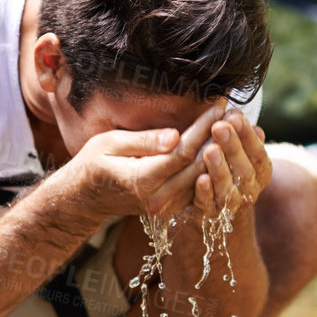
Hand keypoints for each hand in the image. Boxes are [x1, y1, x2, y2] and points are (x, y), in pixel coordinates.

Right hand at [64, 104, 220, 220]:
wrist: (84, 198)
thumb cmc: (93, 164)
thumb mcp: (110, 144)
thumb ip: (144, 141)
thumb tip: (174, 136)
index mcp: (140, 181)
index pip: (181, 153)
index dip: (202, 129)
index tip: (216, 107)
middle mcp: (156, 199)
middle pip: (197, 167)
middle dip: (217, 139)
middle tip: (232, 114)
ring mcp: (164, 207)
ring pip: (202, 180)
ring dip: (219, 154)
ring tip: (233, 128)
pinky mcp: (169, 208)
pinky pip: (196, 188)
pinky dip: (210, 168)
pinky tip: (220, 147)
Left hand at [194, 106, 270, 218]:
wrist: (214, 208)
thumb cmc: (227, 169)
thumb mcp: (237, 151)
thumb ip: (238, 135)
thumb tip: (237, 114)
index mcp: (260, 171)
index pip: (258, 153)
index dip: (247, 136)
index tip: (235, 116)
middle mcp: (249, 189)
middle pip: (244, 169)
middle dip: (233, 147)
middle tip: (220, 127)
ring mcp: (230, 204)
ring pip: (227, 188)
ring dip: (219, 168)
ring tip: (210, 150)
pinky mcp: (209, 214)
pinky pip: (208, 204)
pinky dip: (205, 192)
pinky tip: (200, 179)